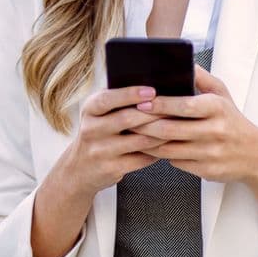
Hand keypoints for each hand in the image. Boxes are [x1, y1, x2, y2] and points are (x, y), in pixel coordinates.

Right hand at [31, 85, 165, 256]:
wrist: (79, 169)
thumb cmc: (97, 134)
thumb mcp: (98, 114)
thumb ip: (116, 100)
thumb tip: (152, 87)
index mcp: (89, 110)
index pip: (108, 99)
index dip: (130, 94)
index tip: (152, 90)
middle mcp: (91, 129)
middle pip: (126, 119)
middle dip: (153, 113)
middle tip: (175, 107)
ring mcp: (100, 151)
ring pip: (139, 140)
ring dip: (161, 133)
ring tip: (178, 125)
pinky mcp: (111, 168)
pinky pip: (141, 159)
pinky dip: (157, 151)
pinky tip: (167, 145)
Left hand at [130, 65, 257, 183]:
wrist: (256, 155)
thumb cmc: (231, 119)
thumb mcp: (222, 94)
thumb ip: (200, 76)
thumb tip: (181, 59)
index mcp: (217, 108)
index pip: (183, 105)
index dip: (159, 104)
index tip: (139, 101)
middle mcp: (215, 131)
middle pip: (170, 129)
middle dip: (144, 124)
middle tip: (126, 118)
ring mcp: (211, 153)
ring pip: (169, 149)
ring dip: (147, 142)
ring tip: (131, 133)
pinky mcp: (207, 170)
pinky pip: (176, 163)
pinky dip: (160, 155)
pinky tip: (147, 148)